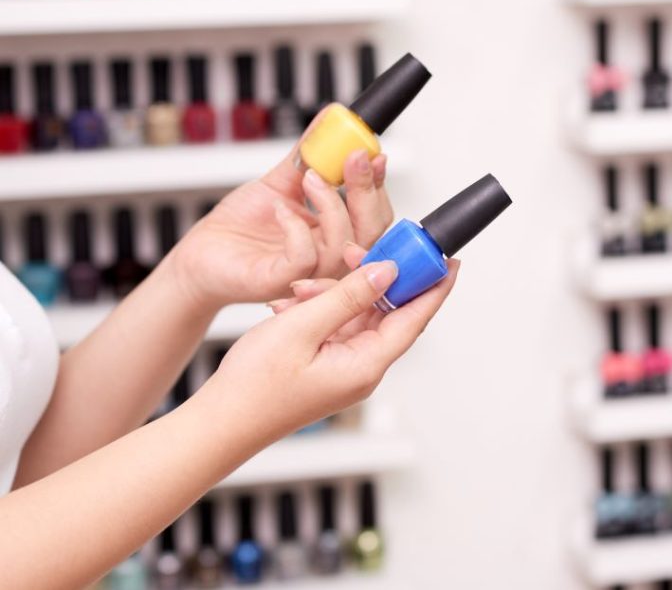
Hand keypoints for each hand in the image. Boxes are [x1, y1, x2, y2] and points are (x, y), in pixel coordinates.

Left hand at [169, 107, 394, 309]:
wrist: (202, 254)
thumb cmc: (240, 227)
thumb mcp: (280, 182)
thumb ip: (309, 154)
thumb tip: (331, 118)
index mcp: (336, 234)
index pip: (375, 213)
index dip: (378, 184)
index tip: (372, 152)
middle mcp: (330, 257)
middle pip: (372, 232)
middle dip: (366, 191)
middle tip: (352, 157)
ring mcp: (309, 274)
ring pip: (343, 244)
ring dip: (331, 204)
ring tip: (308, 178)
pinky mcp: (280, 281)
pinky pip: (304, 257)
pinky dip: (296, 228)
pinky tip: (280, 210)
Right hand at [203, 244, 458, 440]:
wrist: (220, 423)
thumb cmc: (254, 386)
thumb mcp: (302, 327)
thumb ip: (348, 296)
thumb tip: (388, 272)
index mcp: (367, 364)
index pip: (415, 318)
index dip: (435, 286)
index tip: (450, 258)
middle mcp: (364, 367)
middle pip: (390, 311)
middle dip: (373, 277)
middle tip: (358, 249)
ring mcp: (347, 366)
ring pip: (359, 313)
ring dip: (334, 292)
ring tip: (298, 290)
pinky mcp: (329, 363)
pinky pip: (338, 323)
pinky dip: (320, 306)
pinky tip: (293, 301)